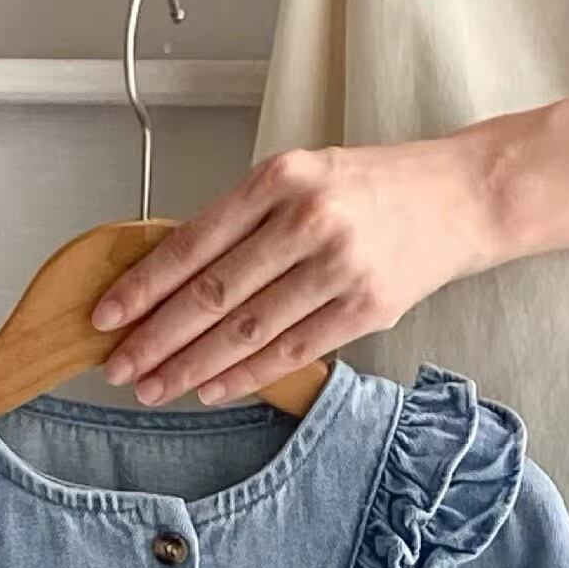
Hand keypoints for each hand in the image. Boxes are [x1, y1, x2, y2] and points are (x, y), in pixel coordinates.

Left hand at [91, 138, 498, 404]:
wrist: (462, 195)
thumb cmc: (372, 189)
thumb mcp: (303, 177)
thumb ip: (243, 221)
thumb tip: (171, 280)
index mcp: (281, 178)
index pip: (192, 243)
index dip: (142, 288)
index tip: (106, 317)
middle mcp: (307, 219)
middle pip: (211, 295)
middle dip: (155, 339)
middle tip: (119, 368)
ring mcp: (338, 265)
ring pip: (245, 331)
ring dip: (191, 367)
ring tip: (154, 389)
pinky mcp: (365, 307)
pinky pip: (289, 352)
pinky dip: (243, 376)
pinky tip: (210, 390)